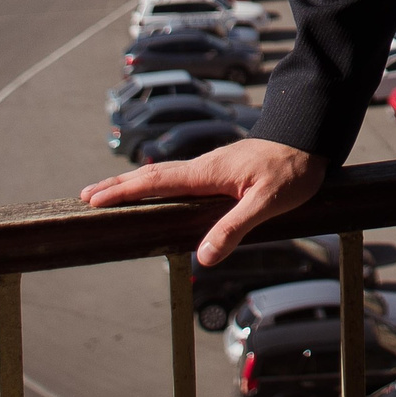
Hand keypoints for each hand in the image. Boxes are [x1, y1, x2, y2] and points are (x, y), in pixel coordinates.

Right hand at [78, 137, 327, 265]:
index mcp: (208, 173)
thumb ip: (234, 228)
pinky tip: (156, 189)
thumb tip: (202, 258)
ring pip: (163, 174)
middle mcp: (203, 167)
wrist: (310, 138)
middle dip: (117, 186)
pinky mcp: (221, 170)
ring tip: (110, 193)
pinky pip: (178, 176)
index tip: (94, 200)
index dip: (124, 192)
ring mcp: (211, 167)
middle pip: (151, 175)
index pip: (156, 182)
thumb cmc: (292, 170)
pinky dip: (156, 181)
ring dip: (134, 182)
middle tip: (85, 197)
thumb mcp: (268, 203)